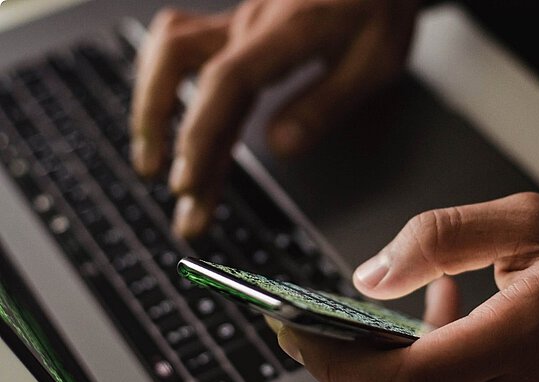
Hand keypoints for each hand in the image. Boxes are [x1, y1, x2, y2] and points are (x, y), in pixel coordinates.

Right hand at [129, 0, 420, 237]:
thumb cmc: (379, 6)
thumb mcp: (375, 60)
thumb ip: (326, 103)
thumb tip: (279, 145)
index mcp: (287, 32)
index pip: (226, 83)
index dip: (201, 134)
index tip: (189, 181)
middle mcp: (251, 24)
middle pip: (187, 72)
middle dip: (170, 139)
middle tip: (179, 198)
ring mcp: (239, 22)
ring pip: (170, 51)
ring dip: (151, 105)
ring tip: (151, 158)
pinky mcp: (238, 27)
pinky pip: (182, 45)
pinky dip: (164, 82)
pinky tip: (164, 113)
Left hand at [273, 192, 538, 381]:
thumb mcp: (527, 222)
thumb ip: (441, 237)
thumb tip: (371, 275)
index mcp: (521, 342)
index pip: (411, 380)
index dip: (342, 363)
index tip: (297, 336)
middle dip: (342, 371)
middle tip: (312, 331)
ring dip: (382, 373)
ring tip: (391, 320)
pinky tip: (437, 332)